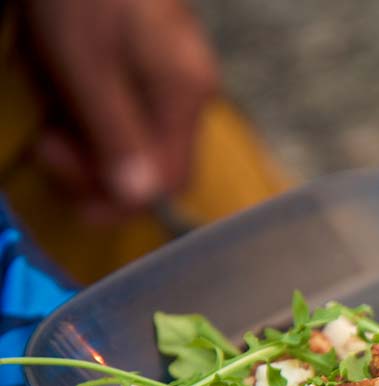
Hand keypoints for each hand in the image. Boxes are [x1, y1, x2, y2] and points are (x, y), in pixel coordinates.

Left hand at [21, 0, 218, 219]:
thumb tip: (138, 200)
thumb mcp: (85, 62)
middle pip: (155, 161)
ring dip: (94, 142)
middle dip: (100, 169)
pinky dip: (98, 114)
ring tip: (55, 117)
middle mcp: (190, 88)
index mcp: (184, 94)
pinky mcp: (153, 52)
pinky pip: (133, 107)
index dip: (113, 195)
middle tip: (49, 144)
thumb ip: (115, 132)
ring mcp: (174, 69)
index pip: (168, 181)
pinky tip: (71, 90)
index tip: (57, 166)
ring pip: (142, 136)